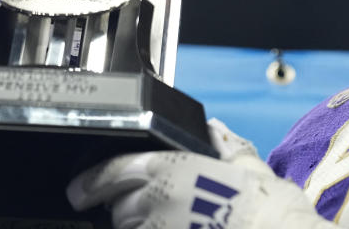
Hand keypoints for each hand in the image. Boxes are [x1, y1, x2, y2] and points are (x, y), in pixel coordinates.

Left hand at [67, 120, 333, 228]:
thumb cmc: (269, 209)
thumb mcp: (252, 167)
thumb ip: (228, 147)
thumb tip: (215, 130)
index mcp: (172, 170)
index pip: (112, 171)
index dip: (90, 182)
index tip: (79, 190)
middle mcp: (157, 203)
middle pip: (119, 207)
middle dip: (127, 207)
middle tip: (146, 208)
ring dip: (141, 226)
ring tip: (171, 222)